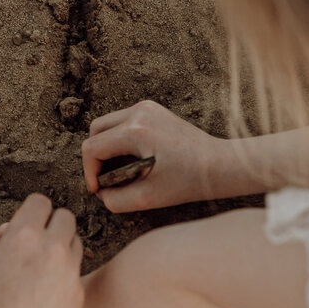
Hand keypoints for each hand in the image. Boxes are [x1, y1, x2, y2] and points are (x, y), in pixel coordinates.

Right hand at [82, 99, 224, 211]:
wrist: (219, 165)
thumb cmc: (188, 181)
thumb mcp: (148, 198)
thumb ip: (116, 200)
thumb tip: (101, 193)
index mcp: (135, 131)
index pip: (92, 148)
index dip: (89, 172)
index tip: (98, 190)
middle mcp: (139, 112)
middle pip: (95, 130)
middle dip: (95, 157)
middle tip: (105, 180)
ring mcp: (147, 107)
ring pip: (107, 124)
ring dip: (106, 147)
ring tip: (117, 171)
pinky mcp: (153, 110)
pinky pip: (123, 121)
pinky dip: (119, 139)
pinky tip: (131, 159)